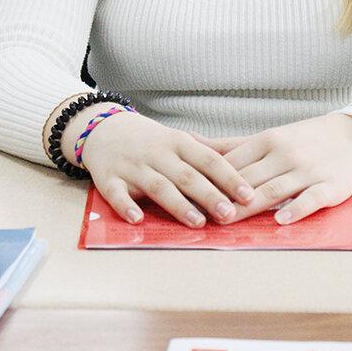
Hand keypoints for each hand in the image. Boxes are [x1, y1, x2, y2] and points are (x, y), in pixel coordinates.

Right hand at [79, 110, 255, 226]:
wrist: (102, 128)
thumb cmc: (150, 139)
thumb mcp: (180, 138)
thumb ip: (211, 150)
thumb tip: (249, 156)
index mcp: (179, 142)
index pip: (209, 159)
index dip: (229, 177)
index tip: (249, 194)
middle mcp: (158, 153)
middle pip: (187, 175)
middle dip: (209, 195)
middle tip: (229, 214)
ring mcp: (133, 166)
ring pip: (158, 186)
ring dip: (178, 204)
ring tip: (197, 222)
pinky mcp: (108, 178)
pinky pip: (117, 194)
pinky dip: (126, 206)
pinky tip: (137, 220)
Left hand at [205, 113, 351, 223]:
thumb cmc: (304, 139)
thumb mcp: (269, 137)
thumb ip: (232, 145)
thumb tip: (191, 141)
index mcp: (268, 140)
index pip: (232, 162)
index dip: (209, 180)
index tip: (188, 195)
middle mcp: (286, 153)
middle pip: (248, 179)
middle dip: (223, 197)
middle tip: (199, 214)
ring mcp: (308, 170)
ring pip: (274, 189)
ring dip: (250, 206)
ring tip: (229, 220)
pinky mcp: (329, 186)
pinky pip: (311, 198)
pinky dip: (296, 209)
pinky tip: (281, 221)